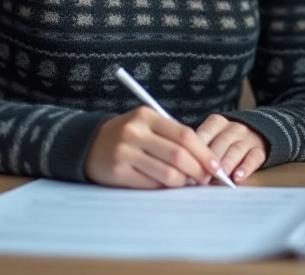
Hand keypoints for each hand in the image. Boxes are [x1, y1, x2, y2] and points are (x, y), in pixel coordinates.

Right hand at [85, 107, 224, 188]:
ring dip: (183, 182)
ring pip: (167, 173)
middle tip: (206, 179)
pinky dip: (164, 188)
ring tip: (187, 183)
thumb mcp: (147, 125)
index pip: (185, 135)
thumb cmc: (128, 136)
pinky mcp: (117, 172)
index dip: (205, 153)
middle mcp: (135, 132)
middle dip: (199, 171)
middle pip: (179, 155)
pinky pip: (151, 184)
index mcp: (147, 116)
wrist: (88, 144)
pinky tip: (167, 186)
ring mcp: (124, 152)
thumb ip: (173, 137)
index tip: (216, 166)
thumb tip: (205, 160)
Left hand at [196, 115, 268, 182]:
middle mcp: (233, 128)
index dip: (197, 150)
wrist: (256, 133)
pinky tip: (237, 178)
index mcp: (217, 122)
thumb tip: (185, 167)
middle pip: (221, 143)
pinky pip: (253, 158)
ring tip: (219, 178)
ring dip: (226, 165)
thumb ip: (200, 149)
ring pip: (236, 150)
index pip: (205, 133)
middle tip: (202, 177)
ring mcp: (248, 138)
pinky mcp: (260, 150)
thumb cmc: (224, 141)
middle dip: (211, 161)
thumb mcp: (211, 137)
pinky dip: (245, 168)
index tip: (189, 164)